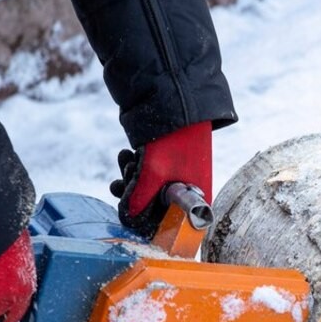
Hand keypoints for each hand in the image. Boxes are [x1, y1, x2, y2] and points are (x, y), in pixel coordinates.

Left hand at [109, 121, 212, 237]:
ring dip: (131, 181)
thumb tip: (127, 218)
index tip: (130, 213)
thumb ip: (139, 198)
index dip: (149, 223)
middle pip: (157, 210)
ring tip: (126, 161)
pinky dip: (134, 170)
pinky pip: (147, 177)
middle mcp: (191, 192)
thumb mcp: (154, 171)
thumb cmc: (175, 136)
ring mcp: (179, 177)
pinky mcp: (167, 164)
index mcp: (198, 199)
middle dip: (134, 197)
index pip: (173, 225)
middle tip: (122, 184)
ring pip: (148, 192)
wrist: (176, 96)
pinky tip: (127, 155)